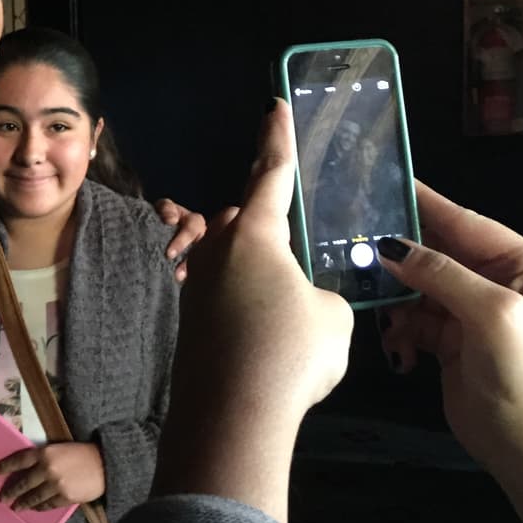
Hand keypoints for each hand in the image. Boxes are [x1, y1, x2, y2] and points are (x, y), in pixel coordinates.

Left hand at [0, 443, 105, 510]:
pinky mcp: (66, 497)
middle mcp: (47, 469)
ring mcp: (56, 485)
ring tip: (16, 507)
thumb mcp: (60, 449)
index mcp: (45, 453)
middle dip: (11, 491)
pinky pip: (48, 504)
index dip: (5, 466)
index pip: (19, 460)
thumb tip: (27, 469)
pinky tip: (35, 508)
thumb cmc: (82, 453)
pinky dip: (40, 507)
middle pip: (23, 483)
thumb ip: (44, 457)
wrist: (105, 463)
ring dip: (23, 503)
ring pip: (34, 497)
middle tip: (2, 498)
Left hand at [152, 99, 352, 522]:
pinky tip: (264, 332)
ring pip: (232, 261)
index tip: (272, 107)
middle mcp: (219, 251)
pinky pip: (224, 297)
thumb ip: (320, 297)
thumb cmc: (289, 353)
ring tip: (285, 295)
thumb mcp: (332, 318)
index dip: (277, 140)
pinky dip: (245, 305)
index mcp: (257, 235)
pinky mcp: (191, 322)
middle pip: (245, 220)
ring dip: (256, 270)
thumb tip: (304, 303)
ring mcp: (199, 286)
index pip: (271, 175)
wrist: (232, 414)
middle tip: (286, 223)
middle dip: (266, 219)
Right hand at [378, 182, 522, 467]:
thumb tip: (393, 247)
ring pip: (422, 288)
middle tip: (356, 241)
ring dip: (396, 296)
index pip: (471, 225)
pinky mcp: (454, 345)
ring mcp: (477, 316)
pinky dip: (400, 328)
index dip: (429, 206)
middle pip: (442, 254)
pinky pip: (416, 321)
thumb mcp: (495, 314)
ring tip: (369, 300)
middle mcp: (504, 286)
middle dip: (403, 253)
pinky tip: (394, 341)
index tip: (389, 185)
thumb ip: (443, 274)